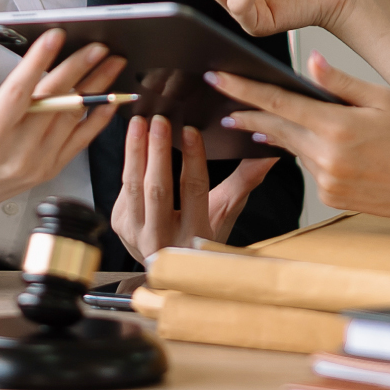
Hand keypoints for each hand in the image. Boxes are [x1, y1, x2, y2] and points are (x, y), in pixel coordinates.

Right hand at [0, 24, 126, 249]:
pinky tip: (108, 99)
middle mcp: (14, 153)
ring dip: (95, 88)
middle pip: (53, 103)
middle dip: (79, 69)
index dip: (38, 62)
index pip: (18, 93)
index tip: (55, 36)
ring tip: (111, 64)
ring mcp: (36, 164)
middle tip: (97, 46)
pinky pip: (80, 141)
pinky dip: (97, 118)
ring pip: (72, 118)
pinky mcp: (50, 169)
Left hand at [110, 115, 276, 263]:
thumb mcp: (226, 213)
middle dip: (157, 151)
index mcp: (195, 236)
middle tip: (160, 121)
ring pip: (134, 188)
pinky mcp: (119, 225)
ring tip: (139, 123)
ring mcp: (136, 234)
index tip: (191, 131)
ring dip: (135, 152)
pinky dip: (129, 162)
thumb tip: (270, 153)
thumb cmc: (202, 235)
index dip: (192, 159)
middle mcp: (163, 239)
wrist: (171, 268)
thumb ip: (244, 181)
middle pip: (158, 190)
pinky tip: (134, 140)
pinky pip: (124, 189)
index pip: (193, 191)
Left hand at [205, 51, 389, 231]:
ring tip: (264, 120)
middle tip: (223, 105)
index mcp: (336, 126)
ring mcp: (325, 180)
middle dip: (247, 115)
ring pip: (292, 149)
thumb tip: (310, 62)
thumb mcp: (380, 99)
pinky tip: (321, 148)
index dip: (244, 90)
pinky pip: (308, 169)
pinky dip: (309, 155)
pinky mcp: (329, 196)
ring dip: (281, 134)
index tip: (217, 79)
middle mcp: (325, 156)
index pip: (278, 102)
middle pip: (274, 128)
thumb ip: (339, 82)